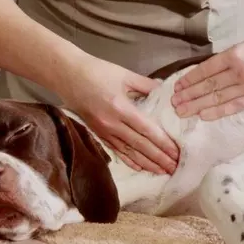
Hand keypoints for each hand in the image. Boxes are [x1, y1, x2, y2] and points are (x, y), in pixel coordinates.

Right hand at [62, 56, 178, 173]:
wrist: (67, 75)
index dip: (163, 143)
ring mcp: (104, 131)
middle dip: (159, 158)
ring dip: (146, 163)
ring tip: (161, 172)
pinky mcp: (98, 134)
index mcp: (121, 107)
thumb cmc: (96, 72)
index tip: (177, 153)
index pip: (147, 130)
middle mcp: (113, 124)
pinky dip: (128, 160)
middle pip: (140, 145)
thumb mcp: (124, 75)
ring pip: (129, 151)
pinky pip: (116, 150)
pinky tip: (139, 168)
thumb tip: (163, 92)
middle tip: (174, 168)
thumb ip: (146, 85)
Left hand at [171, 30, 243, 119]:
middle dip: (188, 95)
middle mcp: (240, 71)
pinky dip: (217, 112)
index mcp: (236, 54)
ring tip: (181, 111)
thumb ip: (225, 60)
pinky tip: (202, 115)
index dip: (189, 79)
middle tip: (173, 102)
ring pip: (217, 98)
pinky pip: (234, 107)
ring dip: (197, 105)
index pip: (206, 70)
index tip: (177, 87)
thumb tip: (202, 75)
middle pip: (208, 85)